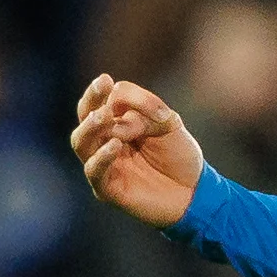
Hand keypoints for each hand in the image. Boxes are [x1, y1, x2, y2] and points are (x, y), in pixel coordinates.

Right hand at [70, 74, 204, 228]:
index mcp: (118, 121)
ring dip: (91, 127)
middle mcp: (104, 141)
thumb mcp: (168, 124)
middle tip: (100, 86)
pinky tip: (115, 145)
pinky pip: (94, 170)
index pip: (106, 99)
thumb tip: (117, 121)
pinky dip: (102, 157)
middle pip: (85, 116)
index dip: (117, 93)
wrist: (194, 191)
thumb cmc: (179, 155)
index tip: (117, 86)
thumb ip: (145, 113)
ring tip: (103, 116)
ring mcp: (103, 165)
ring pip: (81, 142)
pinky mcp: (107, 189)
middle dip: (91, 99)